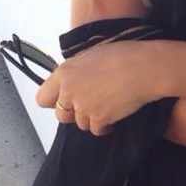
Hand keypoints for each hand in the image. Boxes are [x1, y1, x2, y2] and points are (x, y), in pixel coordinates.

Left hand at [35, 39, 162, 135]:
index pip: (42, 98)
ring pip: (80, 124)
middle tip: (90, 102)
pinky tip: (115, 110)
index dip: (54, 100)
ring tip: (107, 102)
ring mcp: (83, 107)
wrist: (143, 67)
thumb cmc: (121, 55)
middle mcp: (69, 91)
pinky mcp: (99, 119)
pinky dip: (105, 125)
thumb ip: (74, 73)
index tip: (65, 98)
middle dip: (74, 112)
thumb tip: (71, 85)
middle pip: (61, 116)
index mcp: (64, 73)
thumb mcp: (89, 56)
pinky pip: (97, 130)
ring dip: (92, 118)